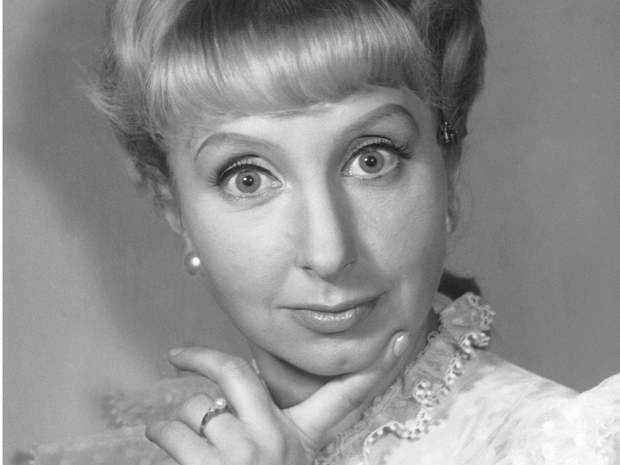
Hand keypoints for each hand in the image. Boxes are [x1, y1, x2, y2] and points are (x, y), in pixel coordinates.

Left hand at [146, 331, 410, 464]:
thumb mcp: (281, 460)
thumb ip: (268, 426)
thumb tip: (228, 395)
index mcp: (301, 439)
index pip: (344, 396)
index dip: (376, 365)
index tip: (400, 337)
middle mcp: (277, 444)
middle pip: (235, 374)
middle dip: (201, 358)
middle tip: (177, 356)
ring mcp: (245, 457)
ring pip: (196, 407)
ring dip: (178, 419)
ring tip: (181, 434)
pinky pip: (173, 430)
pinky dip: (160, 433)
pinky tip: (163, 440)